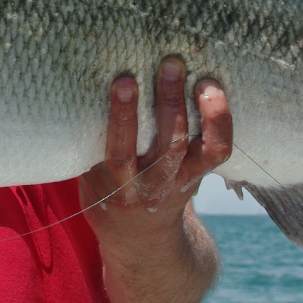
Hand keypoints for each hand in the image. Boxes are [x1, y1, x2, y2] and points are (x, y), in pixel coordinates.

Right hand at [78, 55, 231, 302]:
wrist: (139, 239)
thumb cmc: (106, 192)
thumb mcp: (90, 176)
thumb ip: (92, 142)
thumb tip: (83, 85)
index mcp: (117, 186)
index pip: (120, 150)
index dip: (123, 115)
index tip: (124, 80)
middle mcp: (152, 186)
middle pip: (168, 144)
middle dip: (169, 100)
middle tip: (170, 63)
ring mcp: (180, 182)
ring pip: (198, 147)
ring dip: (199, 107)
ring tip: (198, 75)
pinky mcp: (199, 176)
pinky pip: (218, 149)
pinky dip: (220, 121)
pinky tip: (213, 92)